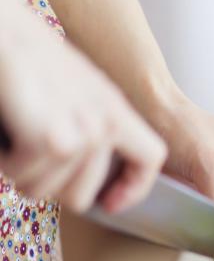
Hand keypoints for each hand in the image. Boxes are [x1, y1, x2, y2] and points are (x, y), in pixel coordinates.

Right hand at [0, 0, 166, 212]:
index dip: (134, 187)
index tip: (112, 203)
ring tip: (13, 137)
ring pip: (48, 192)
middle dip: (48, 188)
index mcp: (115, 108)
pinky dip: (5, 162)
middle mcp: (107, 121)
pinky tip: (4, 133)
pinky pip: (25, 177)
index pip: (152, 157)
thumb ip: (87, 125)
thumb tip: (83, 172)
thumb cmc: (21, 57)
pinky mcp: (53, 140)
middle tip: (25, 162)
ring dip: (21, 173)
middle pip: (84, 194)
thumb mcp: (71, 89)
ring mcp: (84, 132)